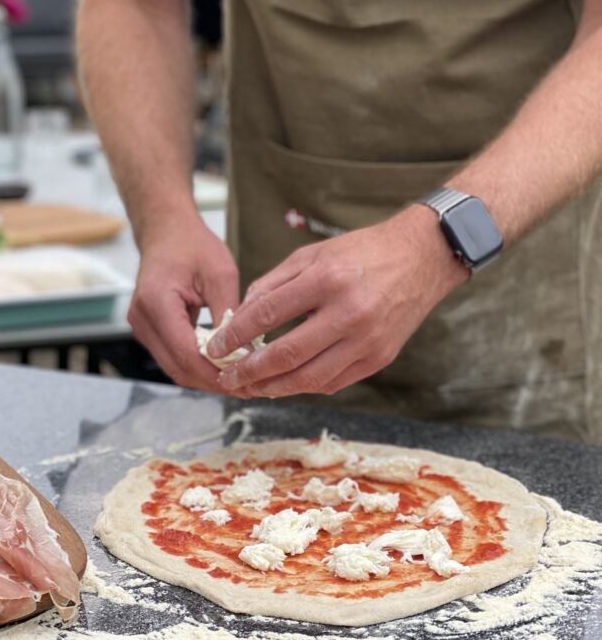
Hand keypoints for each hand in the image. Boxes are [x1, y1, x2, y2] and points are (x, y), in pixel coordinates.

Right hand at [128, 213, 239, 389]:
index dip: (215, 373)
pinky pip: (173, 358)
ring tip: (240, 381)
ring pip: (175, 368)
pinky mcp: (150, 331)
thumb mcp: (221, 273)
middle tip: (248, 388)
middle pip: (178, 367)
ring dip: (206, 378)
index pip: (185, 353)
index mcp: (156, 301)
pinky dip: (198, 366)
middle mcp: (143, 319)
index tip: (245, 381)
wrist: (166, 232)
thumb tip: (243, 352)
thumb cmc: (192, 245)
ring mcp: (142, 328)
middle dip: (213, 381)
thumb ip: (229, 314)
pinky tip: (223, 367)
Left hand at [206, 205, 468, 397]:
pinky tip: (285, 384)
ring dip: (274, 387)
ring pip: (310, 378)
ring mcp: (368, 340)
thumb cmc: (363, 252)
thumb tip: (240, 314)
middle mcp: (349, 313)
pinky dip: (305, 386)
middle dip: (250, 371)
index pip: (269, 314)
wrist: (422, 257)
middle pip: (287, 354)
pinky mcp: (380, 358)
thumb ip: (273, 283)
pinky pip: (334, 382)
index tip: (217, 346)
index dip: (237, 334)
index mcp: (328, 279)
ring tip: (251, 387)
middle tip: (227, 377)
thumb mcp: (313, 254)